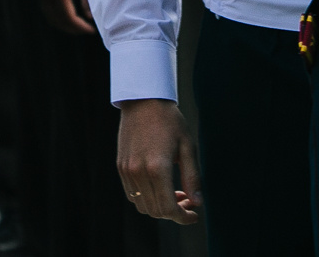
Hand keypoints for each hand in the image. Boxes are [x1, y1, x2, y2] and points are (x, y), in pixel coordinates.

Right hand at [117, 99, 201, 222]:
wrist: (143, 100)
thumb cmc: (169, 121)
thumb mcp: (187, 146)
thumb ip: (192, 177)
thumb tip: (198, 202)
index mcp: (158, 168)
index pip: (168, 209)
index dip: (183, 218)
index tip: (194, 215)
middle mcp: (139, 172)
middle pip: (155, 211)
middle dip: (174, 214)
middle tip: (188, 202)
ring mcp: (127, 170)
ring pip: (142, 206)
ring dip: (159, 208)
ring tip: (175, 194)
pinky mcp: (121, 166)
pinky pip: (132, 194)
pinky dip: (146, 199)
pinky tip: (159, 187)